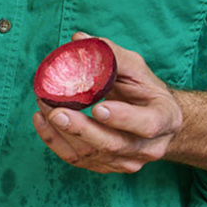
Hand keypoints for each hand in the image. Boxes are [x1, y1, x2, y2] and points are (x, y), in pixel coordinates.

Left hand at [31, 33, 182, 173]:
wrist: (154, 121)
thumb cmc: (145, 92)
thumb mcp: (138, 70)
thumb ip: (112, 55)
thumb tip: (79, 39)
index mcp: (165, 119)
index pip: (147, 124)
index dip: (122, 118)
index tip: (98, 108)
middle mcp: (149, 147)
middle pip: (113, 145)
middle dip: (81, 129)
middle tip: (57, 111)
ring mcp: (127, 162)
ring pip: (91, 155)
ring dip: (62, 132)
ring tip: (43, 106)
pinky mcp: (106, 167)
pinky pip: (77, 160)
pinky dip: (55, 141)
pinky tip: (41, 120)